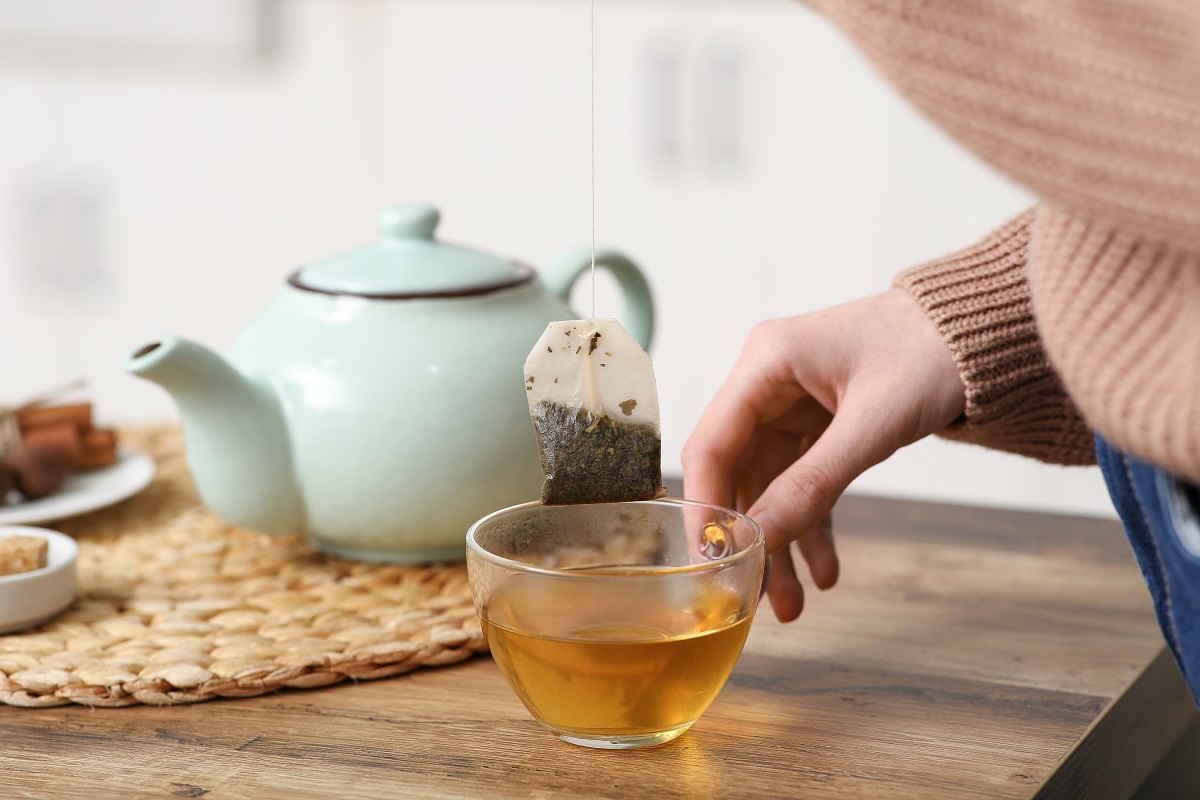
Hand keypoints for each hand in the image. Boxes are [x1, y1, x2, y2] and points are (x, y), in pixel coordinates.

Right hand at [682, 288, 965, 620]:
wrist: (989, 333)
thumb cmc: (934, 351)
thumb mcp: (873, 424)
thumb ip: (813, 484)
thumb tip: (759, 542)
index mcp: (766, 361)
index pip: (712, 446)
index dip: (706, 509)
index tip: (709, 565)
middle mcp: (768, 380)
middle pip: (738, 472)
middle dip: (750, 537)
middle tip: (753, 596)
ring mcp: (792, 401)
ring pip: (771, 485)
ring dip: (783, 542)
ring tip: (795, 604)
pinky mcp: (819, 420)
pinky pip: (803, 480)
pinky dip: (813, 523)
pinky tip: (825, 568)